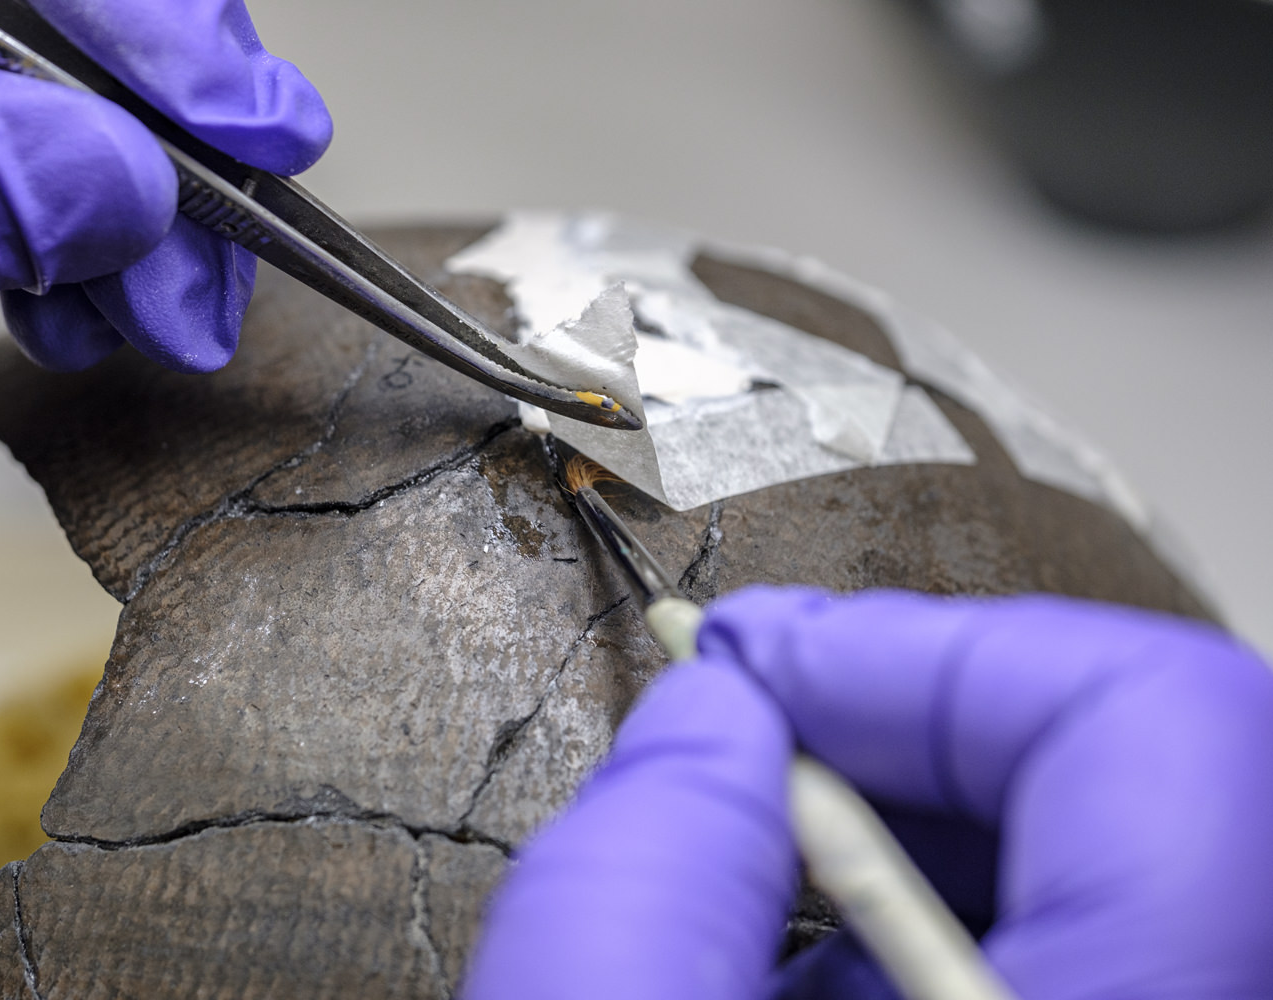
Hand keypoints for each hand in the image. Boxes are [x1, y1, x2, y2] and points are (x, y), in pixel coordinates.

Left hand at [0, 0, 330, 371]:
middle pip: (45, 12)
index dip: (156, 23)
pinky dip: (57, 235)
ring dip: (124, 215)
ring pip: (37, 81)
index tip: (262, 127)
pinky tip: (75, 304)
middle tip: (202, 279)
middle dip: (153, 148)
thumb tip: (124, 181)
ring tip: (150, 319)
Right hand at [462, 586, 1272, 998]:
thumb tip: (716, 714)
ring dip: (931, 805)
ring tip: (778, 865)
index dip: (945, 653)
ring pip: (1126, 843)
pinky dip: (951, 894)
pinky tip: (829, 953)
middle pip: (1155, 767)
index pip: (1161, 731)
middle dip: (922, 715)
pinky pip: (1098, 925)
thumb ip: (639, 867)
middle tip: (762, 736)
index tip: (769, 665)